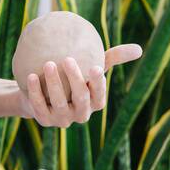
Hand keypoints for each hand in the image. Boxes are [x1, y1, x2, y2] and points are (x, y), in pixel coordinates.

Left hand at [18, 43, 142, 126]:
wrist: (42, 92)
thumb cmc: (73, 76)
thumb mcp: (92, 65)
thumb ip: (113, 58)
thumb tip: (139, 49)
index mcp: (95, 103)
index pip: (99, 95)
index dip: (98, 83)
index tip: (94, 67)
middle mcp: (81, 114)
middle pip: (81, 98)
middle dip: (75, 80)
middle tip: (67, 59)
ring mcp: (62, 120)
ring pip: (59, 103)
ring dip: (54, 83)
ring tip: (49, 64)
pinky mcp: (44, 120)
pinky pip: (39, 107)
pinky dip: (34, 92)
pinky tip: (30, 76)